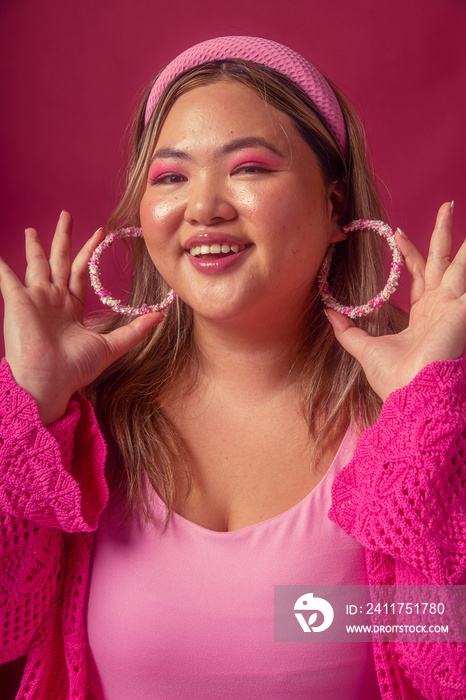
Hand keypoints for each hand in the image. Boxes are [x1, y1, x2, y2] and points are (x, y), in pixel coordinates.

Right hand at [0, 211, 163, 424]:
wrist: (50, 383)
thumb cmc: (76, 369)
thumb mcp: (111, 346)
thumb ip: (135, 330)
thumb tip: (161, 316)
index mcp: (71, 307)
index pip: (80, 272)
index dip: (87, 252)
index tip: (99, 233)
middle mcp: (53, 300)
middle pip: (58, 261)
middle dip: (63, 238)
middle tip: (66, 215)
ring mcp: (35, 300)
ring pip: (36, 265)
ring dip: (35, 247)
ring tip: (32, 230)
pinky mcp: (19, 304)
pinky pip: (8, 280)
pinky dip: (2, 267)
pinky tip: (0, 256)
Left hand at [326, 202, 465, 400]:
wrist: (412, 395)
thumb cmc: (393, 378)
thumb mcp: (364, 349)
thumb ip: (347, 331)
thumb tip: (328, 311)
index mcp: (423, 315)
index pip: (419, 275)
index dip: (411, 253)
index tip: (398, 231)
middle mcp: (442, 307)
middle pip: (443, 262)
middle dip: (443, 234)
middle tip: (446, 205)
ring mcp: (454, 307)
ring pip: (460, 265)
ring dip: (463, 242)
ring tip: (455, 209)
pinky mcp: (461, 309)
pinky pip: (465, 281)